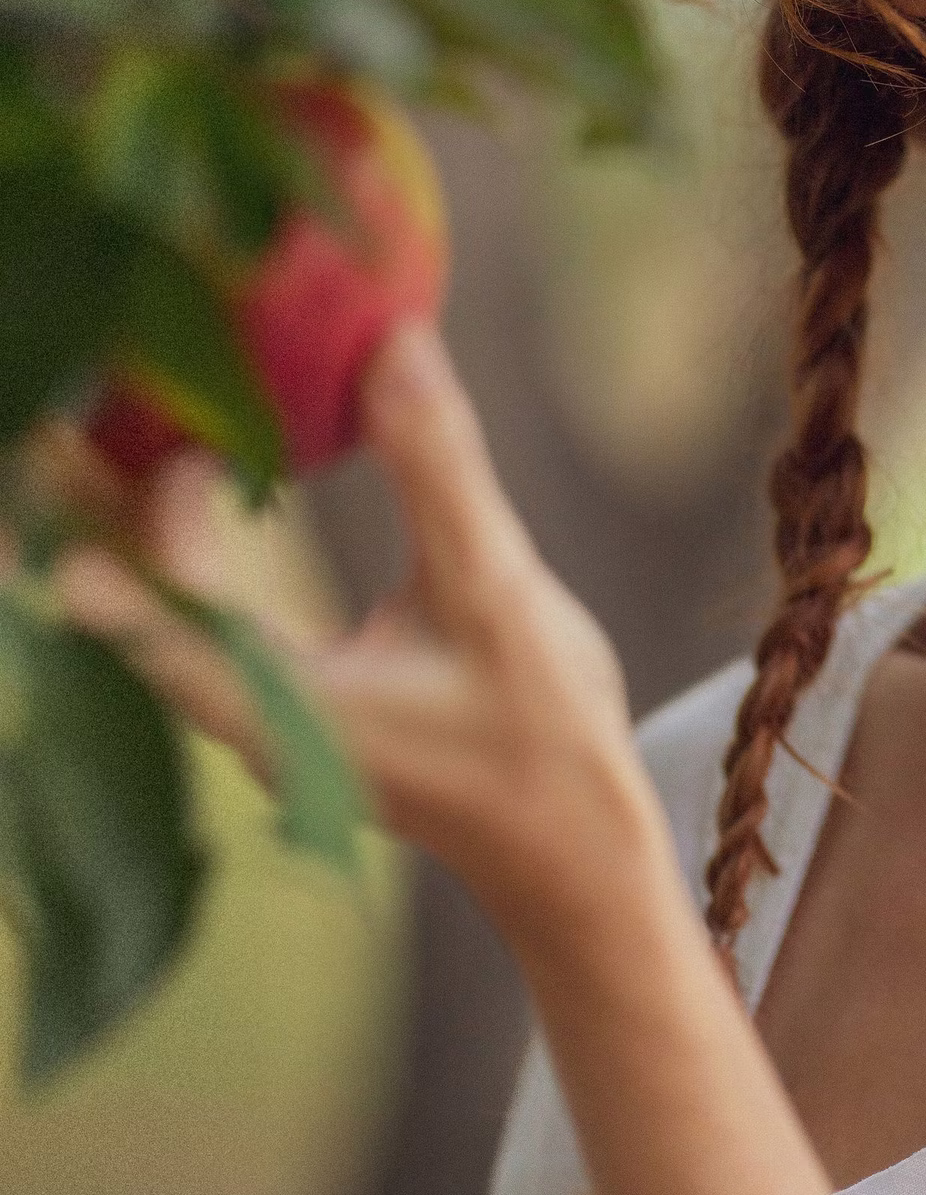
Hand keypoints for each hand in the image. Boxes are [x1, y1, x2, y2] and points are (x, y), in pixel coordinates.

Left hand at [54, 320, 658, 952]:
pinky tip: (207, 487)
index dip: (123, 509)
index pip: (145, 603)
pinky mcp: (290, 710)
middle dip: (106, 498)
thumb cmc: (538, 735)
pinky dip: (193, 548)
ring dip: (145, 518)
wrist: (569, 849)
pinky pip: (207, 615)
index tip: (147, 423)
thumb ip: (437, 471)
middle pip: (135, 596)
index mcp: (276, 704)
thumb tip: (393, 344)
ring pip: (168, 605)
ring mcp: (264, 720)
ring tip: (137, 419)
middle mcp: (245, 719)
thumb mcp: (492, 590)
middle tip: (88, 395)